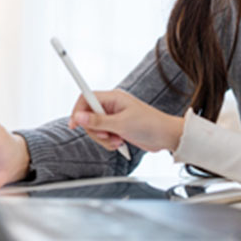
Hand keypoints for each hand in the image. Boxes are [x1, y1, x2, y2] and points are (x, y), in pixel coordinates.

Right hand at [68, 89, 183, 152]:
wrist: (166, 136)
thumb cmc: (149, 125)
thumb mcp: (121, 124)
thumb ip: (97, 122)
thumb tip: (77, 117)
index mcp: (114, 97)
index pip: (86, 98)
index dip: (77, 110)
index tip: (74, 125)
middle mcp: (112, 105)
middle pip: (88, 116)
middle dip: (95, 131)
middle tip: (107, 136)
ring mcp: (115, 117)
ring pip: (95, 129)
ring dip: (103, 139)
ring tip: (118, 141)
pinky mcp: (118, 127)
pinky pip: (104, 135)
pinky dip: (109, 142)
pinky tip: (121, 143)